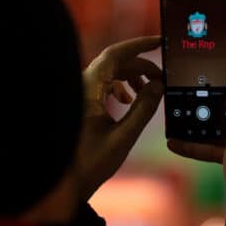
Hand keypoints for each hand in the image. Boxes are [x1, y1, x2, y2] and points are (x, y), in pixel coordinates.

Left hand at [78, 36, 163, 198]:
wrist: (63, 184)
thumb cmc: (88, 164)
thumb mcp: (123, 137)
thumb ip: (144, 109)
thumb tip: (158, 86)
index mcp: (90, 89)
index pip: (116, 54)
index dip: (140, 44)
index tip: (160, 41)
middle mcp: (82, 86)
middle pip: (115, 62)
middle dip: (141, 66)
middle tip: (162, 77)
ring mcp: (80, 93)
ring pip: (109, 72)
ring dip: (131, 76)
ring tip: (148, 90)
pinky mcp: (80, 102)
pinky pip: (102, 83)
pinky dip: (119, 85)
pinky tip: (128, 100)